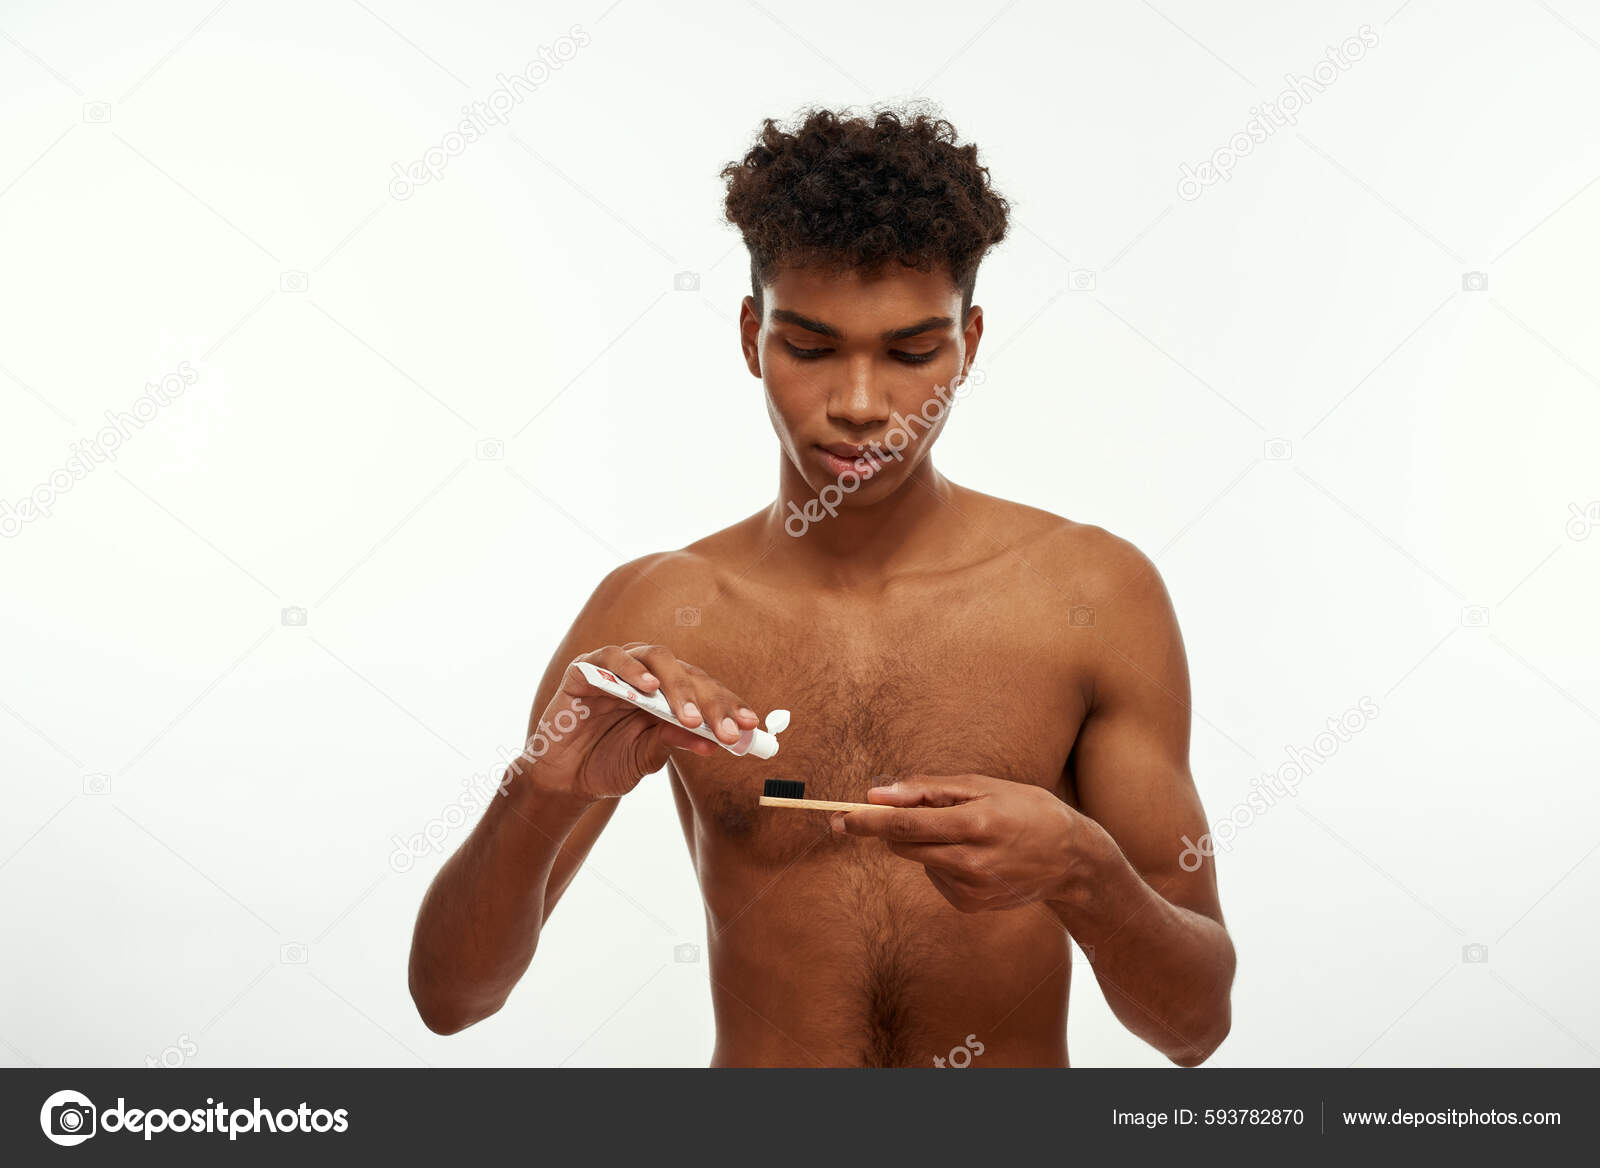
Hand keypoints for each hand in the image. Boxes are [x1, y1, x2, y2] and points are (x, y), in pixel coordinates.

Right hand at [520, 643, 762, 801]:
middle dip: (709, 700)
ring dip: (676, 685)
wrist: (562, 782)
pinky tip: (645, 690)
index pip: (703, 689)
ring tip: (689, 715)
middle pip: (686, 671)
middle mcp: (645, 676)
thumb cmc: (606, 765)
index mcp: (666, 694)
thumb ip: (674, 743)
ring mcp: (615, 670)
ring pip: (654, 657)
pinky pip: (608, 659)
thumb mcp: (647, 759)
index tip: (750, 726)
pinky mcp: (584, 671)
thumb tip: (714, 741)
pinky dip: (629, 670)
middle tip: (725, 729)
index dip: (728, 705)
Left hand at [831, 774, 1109, 912]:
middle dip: (887, 829)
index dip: (869, 822)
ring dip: (924, 842)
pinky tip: (973, 854)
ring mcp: (971, 888)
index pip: (907, 825)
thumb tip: (878, 794)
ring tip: (964, 831)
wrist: (1070, 859)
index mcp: (976, 824)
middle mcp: (972, 862)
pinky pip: (935, 876)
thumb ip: (928, 788)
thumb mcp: (983, 786)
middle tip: (878, 812)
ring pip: (919, 860)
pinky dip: (941, 861)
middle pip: (905, 846)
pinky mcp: (970, 905)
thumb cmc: (1025, 809)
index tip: (840, 818)